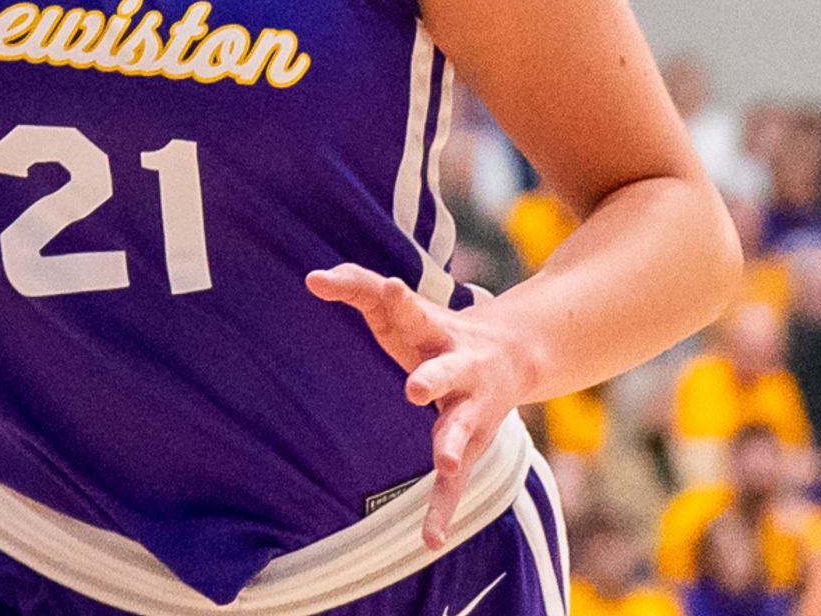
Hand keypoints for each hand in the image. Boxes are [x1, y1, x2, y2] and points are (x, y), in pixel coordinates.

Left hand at [306, 264, 537, 546]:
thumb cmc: (432, 327)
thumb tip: (310, 278)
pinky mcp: (471, 445)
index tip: (390, 287)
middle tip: (415, 387)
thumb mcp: (400, 305)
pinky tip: (429, 541)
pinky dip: (442, 510)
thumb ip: (357, 285)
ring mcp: (469, 410)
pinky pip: (456, 483)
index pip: (411, 309)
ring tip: (447, 460)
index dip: (399, 299)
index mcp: (434, 329)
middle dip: (434, 379)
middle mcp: (459, 368)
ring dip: (453, 444)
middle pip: (446, 372)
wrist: (510, 354)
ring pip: (462, 427)